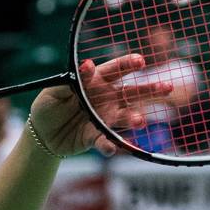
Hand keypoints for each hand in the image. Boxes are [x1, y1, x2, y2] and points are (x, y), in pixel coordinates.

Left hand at [28, 55, 165, 156]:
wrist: (42, 135)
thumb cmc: (48, 106)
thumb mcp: (53, 90)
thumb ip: (72, 80)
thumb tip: (88, 66)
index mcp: (96, 81)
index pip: (116, 69)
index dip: (128, 64)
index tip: (140, 61)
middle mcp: (106, 99)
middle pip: (132, 92)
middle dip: (150, 89)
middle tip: (167, 87)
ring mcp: (104, 119)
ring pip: (124, 117)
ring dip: (133, 119)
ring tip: (139, 121)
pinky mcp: (97, 138)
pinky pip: (106, 141)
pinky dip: (109, 145)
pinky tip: (112, 148)